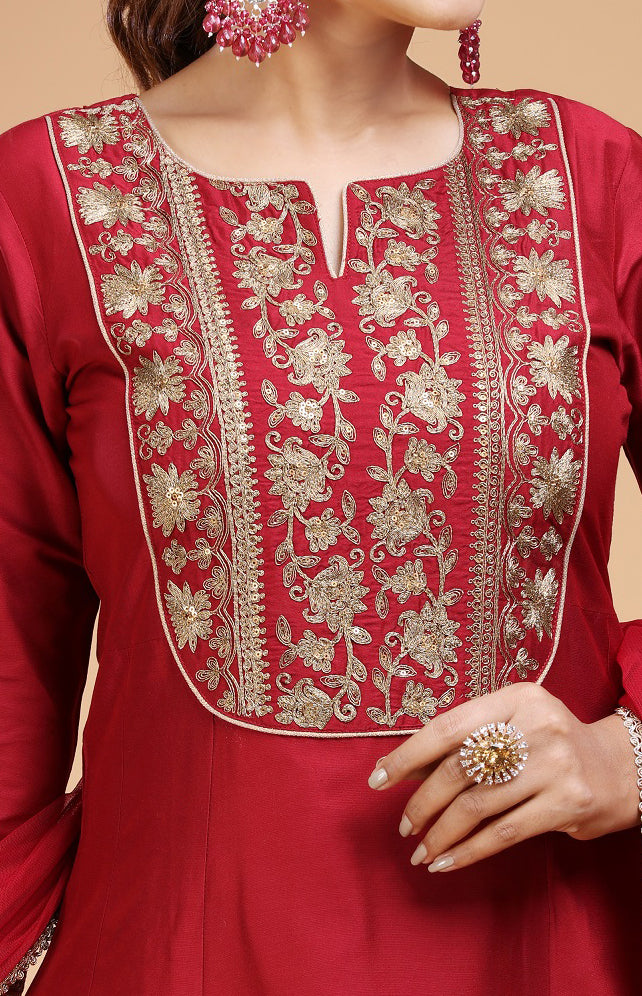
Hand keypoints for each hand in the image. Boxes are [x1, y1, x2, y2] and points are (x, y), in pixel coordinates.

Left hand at [366, 681, 640, 872]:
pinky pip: (503, 834)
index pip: (448, 726)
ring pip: (477, 805)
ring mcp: (554, 765)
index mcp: (516, 697)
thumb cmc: (549, 745)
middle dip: (423, 802)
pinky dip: (468, 851)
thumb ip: (466, 741)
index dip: (407, 755)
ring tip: (421, 851)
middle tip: (404, 826)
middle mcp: (536, 726)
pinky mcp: (567, 804)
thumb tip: (402, 768)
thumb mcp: (513, 725)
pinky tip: (446, 861)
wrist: (621, 768)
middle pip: (460, 768)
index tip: (378, 779)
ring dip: (440, 833)